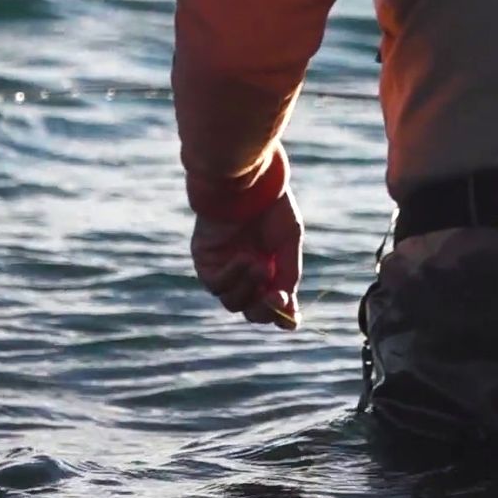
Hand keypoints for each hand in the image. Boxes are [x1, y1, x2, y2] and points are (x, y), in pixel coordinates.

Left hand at [190, 190, 303, 329]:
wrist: (245, 178)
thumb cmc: (269, 205)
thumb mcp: (288, 241)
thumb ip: (287, 274)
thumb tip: (285, 307)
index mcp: (271, 267)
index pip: (274, 303)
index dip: (282, 316)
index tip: (291, 319)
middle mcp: (246, 271)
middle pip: (252, 311)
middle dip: (264, 311)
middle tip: (275, 297)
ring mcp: (225, 268)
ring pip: (233, 303)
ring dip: (248, 290)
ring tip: (259, 264)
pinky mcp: (205, 261)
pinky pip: (216, 285)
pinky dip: (232, 277)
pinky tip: (244, 258)